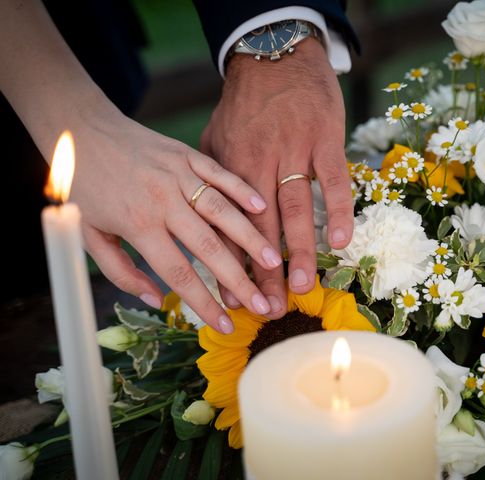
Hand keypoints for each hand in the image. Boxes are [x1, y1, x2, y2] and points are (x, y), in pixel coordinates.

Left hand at [70, 105, 281, 332]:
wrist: (79, 130)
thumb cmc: (84, 187)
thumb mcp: (90, 235)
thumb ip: (122, 272)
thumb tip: (156, 300)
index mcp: (138, 224)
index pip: (178, 273)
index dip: (203, 303)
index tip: (225, 326)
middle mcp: (163, 200)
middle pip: (208, 246)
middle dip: (238, 279)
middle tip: (262, 304)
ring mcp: (178, 175)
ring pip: (222, 211)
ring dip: (250, 238)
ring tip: (272, 261)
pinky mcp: (187, 155)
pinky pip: (220, 175)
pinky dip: (242, 191)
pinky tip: (262, 208)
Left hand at [200, 39, 353, 317]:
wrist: (272, 56)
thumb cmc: (241, 106)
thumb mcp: (210, 140)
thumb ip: (208, 182)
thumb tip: (202, 223)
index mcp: (227, 169)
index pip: (227, 226)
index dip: (231, 265)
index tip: (234, 300)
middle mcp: (258, 163)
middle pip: (260, 227)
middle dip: (265, 271)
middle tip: (270, 308)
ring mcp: (293, 151)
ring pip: (295, 208)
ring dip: (300, 250)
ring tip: (302, 286)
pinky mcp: (324, 139)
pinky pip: (333, 180)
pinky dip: (338, 210)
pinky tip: (341, 242)